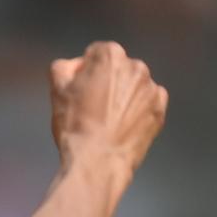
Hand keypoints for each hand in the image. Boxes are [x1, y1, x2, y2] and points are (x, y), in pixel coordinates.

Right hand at [47, 41, 168, 175]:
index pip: (95, 53)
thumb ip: (62, 67)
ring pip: (133, 85)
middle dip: (106, 81)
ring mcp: (151, 87)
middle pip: (117, 68)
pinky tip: (122, 126)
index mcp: (110, 56)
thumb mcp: (57, 92)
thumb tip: (72, 66)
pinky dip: (137, 109)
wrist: (98, 162)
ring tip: (108, 121)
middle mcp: (136, 66)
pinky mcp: (160, 108)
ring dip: (122, 95)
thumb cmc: (75, 126)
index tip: (79, 91)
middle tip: (92, 108)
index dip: (84, 71)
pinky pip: (148, 102)